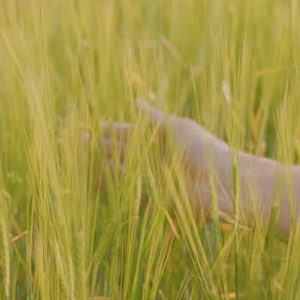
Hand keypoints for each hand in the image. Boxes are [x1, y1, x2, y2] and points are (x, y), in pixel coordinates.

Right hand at [91, 99, 236, 221]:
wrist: (223, 182)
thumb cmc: (205, 149)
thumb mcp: (177, 127)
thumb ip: (152, 118)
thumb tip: (135, 101)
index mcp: (159, 140)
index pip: (128, 134)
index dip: (108, 130)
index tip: (89, 126)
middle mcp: (153, 160)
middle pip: (120, 152)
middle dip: (98, 147)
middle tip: (76, 141)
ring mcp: (151, 179)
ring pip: (119, 171)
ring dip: (100, 164)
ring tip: (79, 157)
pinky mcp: (153, 199)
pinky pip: (128, 191)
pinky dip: (111, 185)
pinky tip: (95, 177)